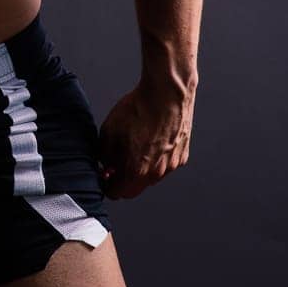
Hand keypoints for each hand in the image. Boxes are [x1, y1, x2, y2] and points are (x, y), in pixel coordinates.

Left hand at [96, 73, 194, 199]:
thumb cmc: (139, 109)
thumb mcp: (109, 131)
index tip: (105, 178)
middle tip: (116, 164)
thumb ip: (105, 155)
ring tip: (135, 147)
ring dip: (141, 170)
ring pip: (151, 178)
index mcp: (137, 170)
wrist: (167, 93)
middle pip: (135, 189)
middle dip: (124, 180)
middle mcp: (157, 173)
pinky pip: (165, 165)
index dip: (108, 186)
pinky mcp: (182, 155)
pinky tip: (151, 141)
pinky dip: (156, 160)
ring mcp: (172, 165)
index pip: (118, 193)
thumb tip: (106, 165)